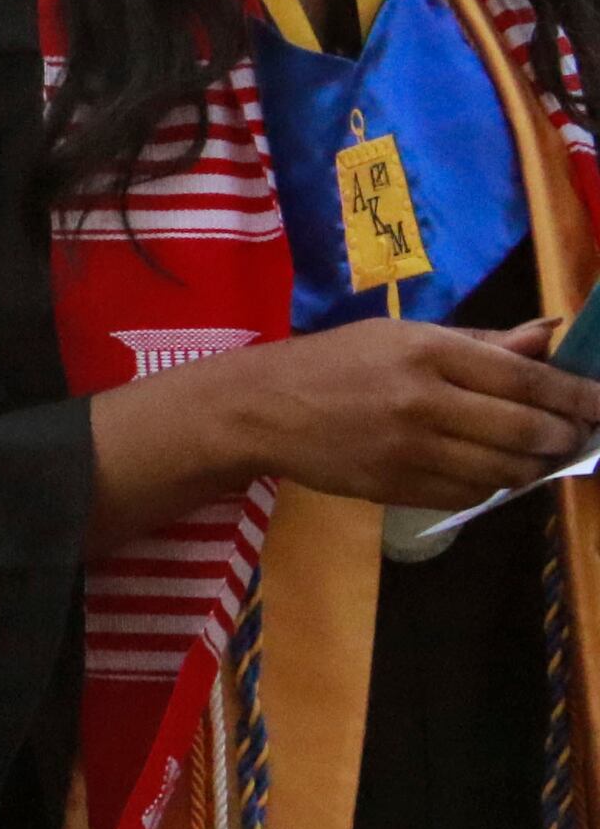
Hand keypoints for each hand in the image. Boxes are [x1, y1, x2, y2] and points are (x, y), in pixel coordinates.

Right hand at [93, 316, 599, 543]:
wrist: (261, 408)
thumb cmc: (337, 362)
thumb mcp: (404, 336)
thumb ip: (481, 341)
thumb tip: (551, 333)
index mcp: (427, 352)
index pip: (524, 377)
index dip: (573, 395)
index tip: (598, 404)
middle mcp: (422, 401)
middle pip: (524, 430)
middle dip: (562, 437)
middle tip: (573, 435)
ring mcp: (409, 450)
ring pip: (504, 470)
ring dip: (533, 467)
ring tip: (537, 456)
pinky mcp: (396, 486)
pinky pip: (470, 495)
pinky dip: (492, 486)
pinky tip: (489, 471)